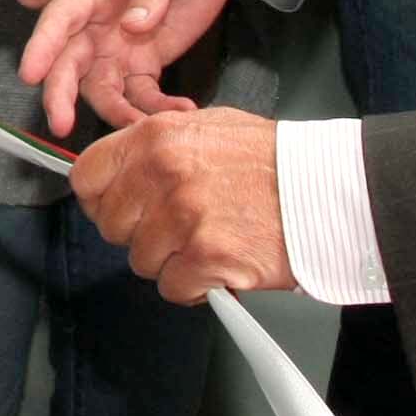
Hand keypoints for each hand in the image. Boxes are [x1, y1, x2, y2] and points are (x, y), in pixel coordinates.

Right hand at [17, 0, 254, 138]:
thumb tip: (135, 24)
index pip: (60, 16)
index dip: (42, 45)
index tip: (30, 74)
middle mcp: (97, 20)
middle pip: (70, 61)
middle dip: (61, 93)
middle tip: (61, 124)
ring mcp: (120, 44)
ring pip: (102, 88)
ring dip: (115, 113)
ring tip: (144, 127)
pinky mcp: (145, 62)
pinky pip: (141, 95)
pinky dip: (154, 110)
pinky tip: (180, 112)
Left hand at [69, 108, 293, 302]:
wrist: (329, 191)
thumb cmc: (274, 162)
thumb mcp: (208, 128)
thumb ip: (160, 146)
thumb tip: (123, 168)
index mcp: (156, 138)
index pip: (87, 176)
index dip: (99, 199)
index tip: (116, 208)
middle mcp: (162, 174)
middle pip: (111, 225)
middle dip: (139, 234)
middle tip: (176, 229)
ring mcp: (182, 217)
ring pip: (141, 261)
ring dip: (171, 261)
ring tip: (208, 242)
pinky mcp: (206, 258)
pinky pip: (173, 288)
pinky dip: (195, 286)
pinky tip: (220, 265)